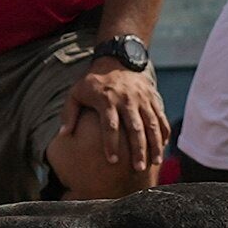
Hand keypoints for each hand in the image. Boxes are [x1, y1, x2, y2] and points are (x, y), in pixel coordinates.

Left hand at [61, 60, 168, 183]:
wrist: (118, 58)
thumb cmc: (93, 81)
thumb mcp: (76, 92)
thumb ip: (69, 113)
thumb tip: (63, 134)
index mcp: (107, 100)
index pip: (110, 125)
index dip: (111, 144)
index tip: (112, 161)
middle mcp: (127, 99)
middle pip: (135, 128)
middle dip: (138, 149)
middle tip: (138, 169)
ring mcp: (142, 98)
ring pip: (151, 124)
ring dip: (155, 144)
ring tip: (155, 163)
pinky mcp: (152, 98)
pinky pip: (160, 117)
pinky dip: (164, 132)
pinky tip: (163, 147)